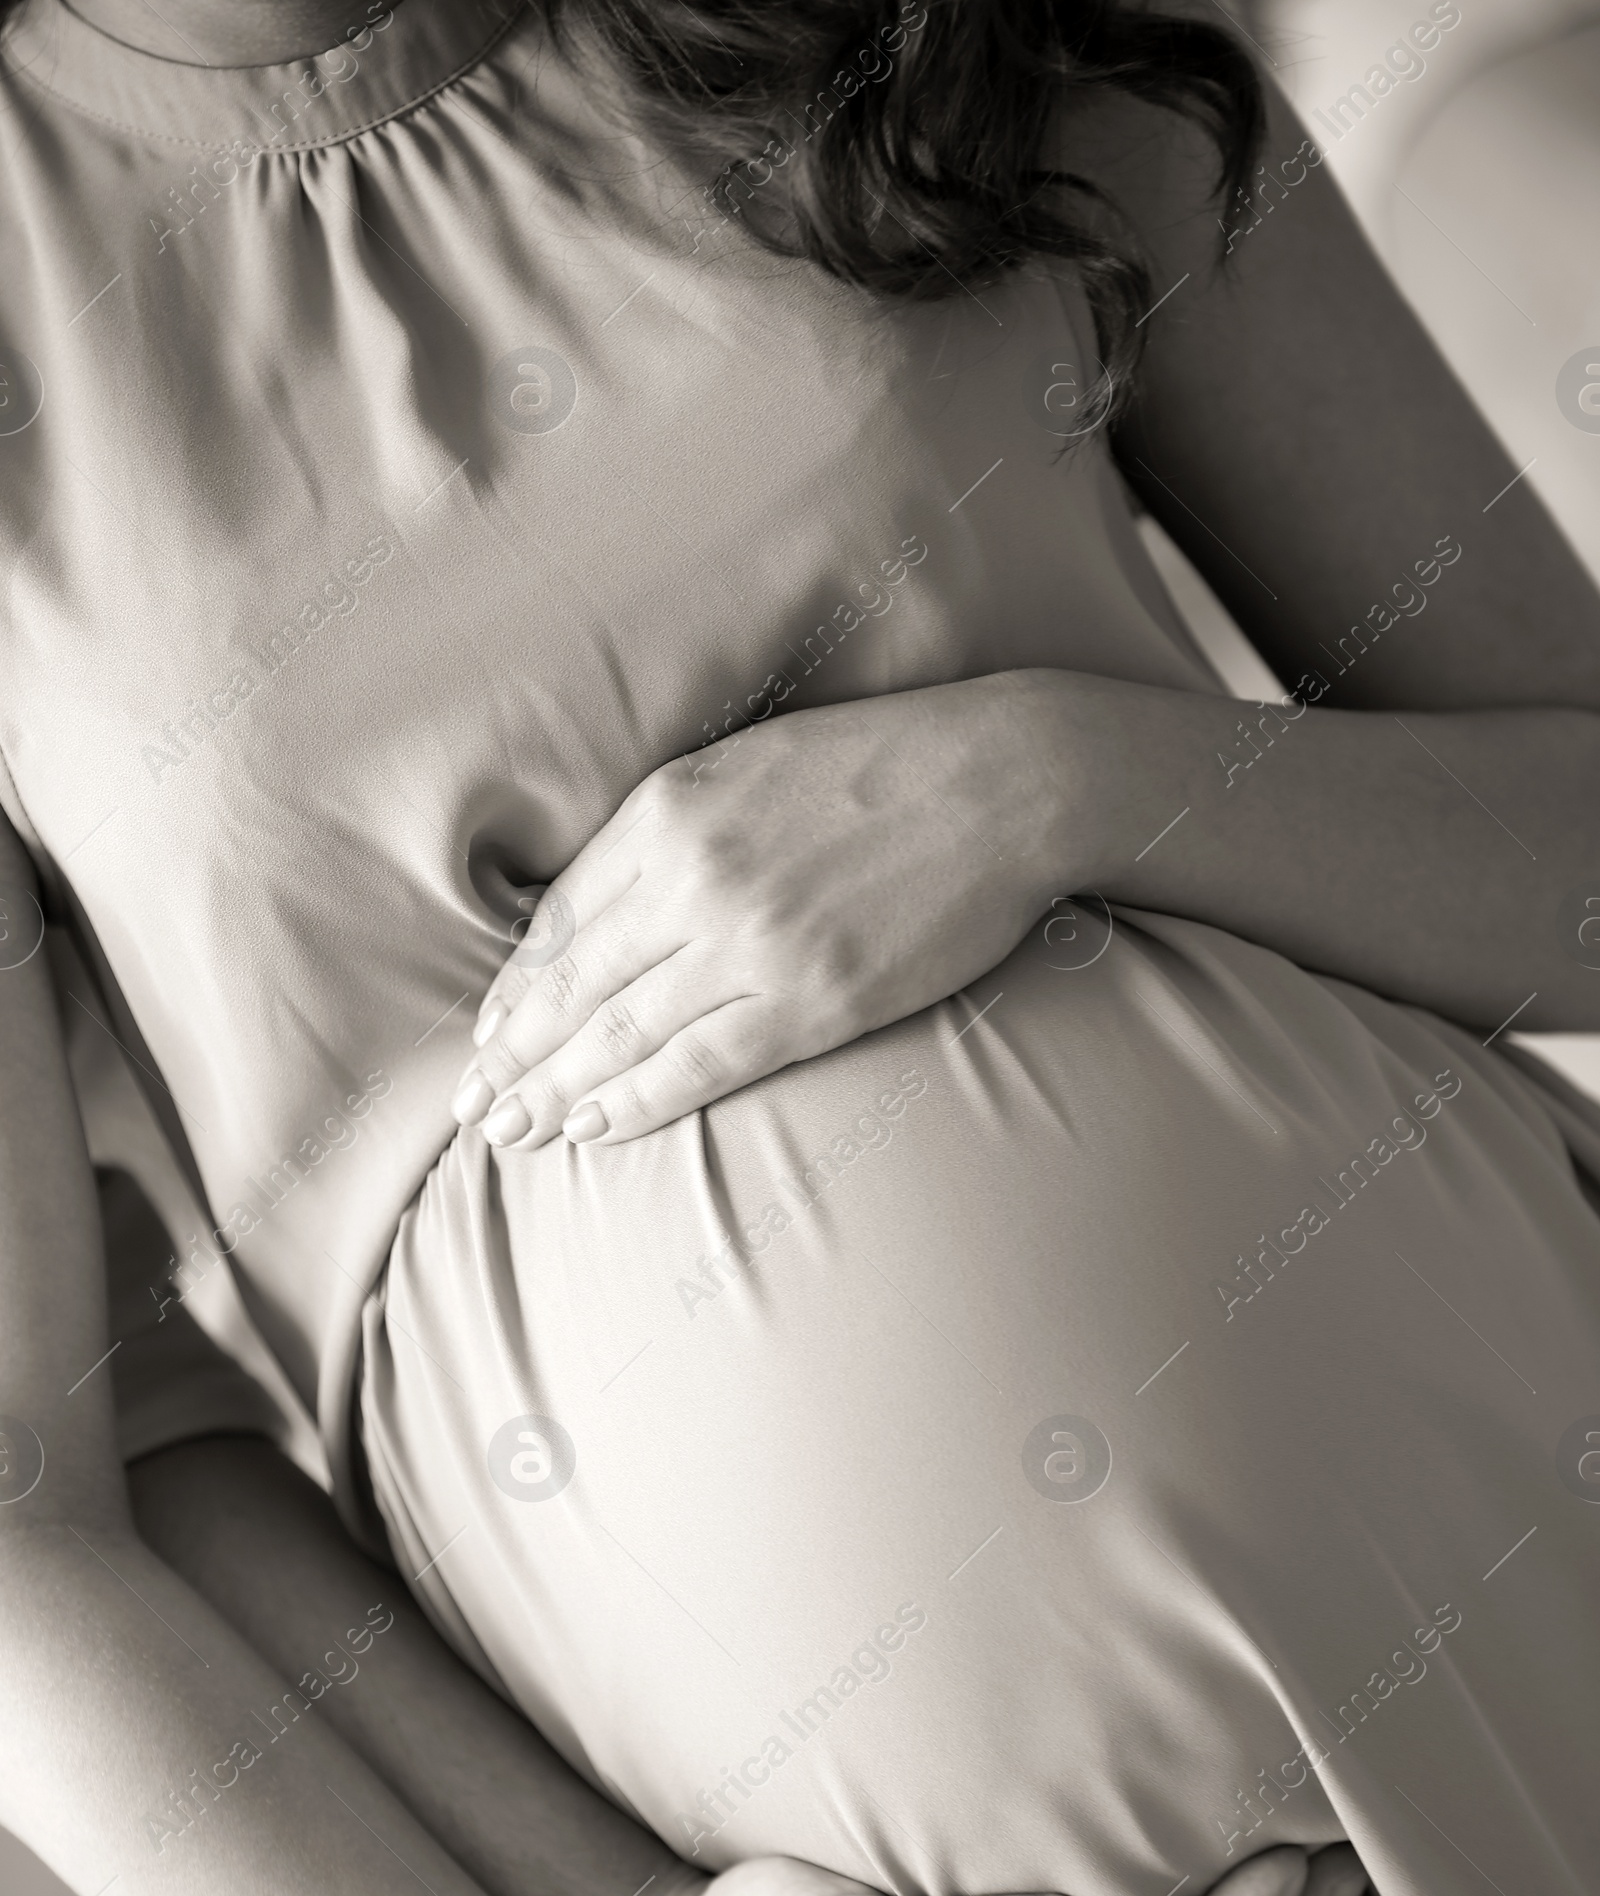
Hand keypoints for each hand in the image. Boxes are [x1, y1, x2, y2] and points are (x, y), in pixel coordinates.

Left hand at [450, 678, 1053, 1149]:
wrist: (1003, 779)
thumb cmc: (880, 763)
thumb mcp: (747, 764)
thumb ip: (670, 829)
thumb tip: (600, 904)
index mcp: (669, 809)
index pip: (561, 917)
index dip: (518, 987)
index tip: (488, 1033)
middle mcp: (692, 878)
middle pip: (573, 985)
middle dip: (514, 1055)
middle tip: (474, 1106)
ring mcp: (750, 945)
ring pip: (620, 1034)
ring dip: (556, 1091)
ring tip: (511, 1132)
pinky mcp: (810, 1000)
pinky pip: (699, 1066)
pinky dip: (636, 1101)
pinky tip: (593, 1127)